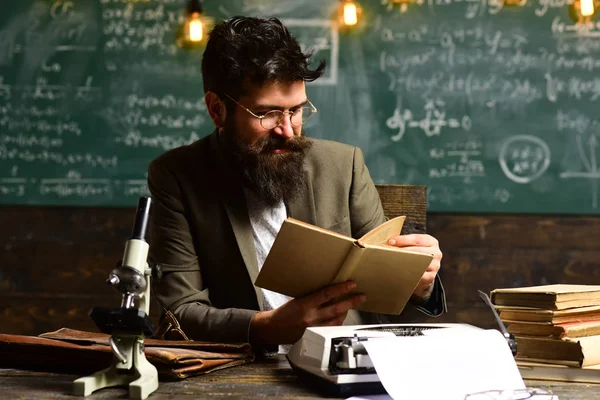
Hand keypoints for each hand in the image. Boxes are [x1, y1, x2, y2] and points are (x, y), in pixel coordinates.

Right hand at [249, 281, 365, 345]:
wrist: (273, 328)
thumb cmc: (284, 312)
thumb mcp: (297, 299)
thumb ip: (312, 296)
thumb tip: (329, 290)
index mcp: (305, 304)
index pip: (327, 294)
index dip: (341, 289)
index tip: (351, 284)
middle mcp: (311, 317)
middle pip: (336, 308)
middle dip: (351, 301)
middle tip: (361, 296)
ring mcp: (314, 328)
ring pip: (337, 320)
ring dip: (347, 312)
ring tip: (353, 304)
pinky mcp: (315, 335)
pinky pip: (332, 328)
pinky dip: (339, 321)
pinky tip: (342, 316)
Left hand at [387, 234, 441, 299]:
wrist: (425, 269)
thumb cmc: (415, 253)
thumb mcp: (413, 244)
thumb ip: (404, 242)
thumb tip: (389, 243)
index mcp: (431, 241)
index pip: (417, 239)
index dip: (403, 240)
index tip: (391, 242)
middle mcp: (436, 253)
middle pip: (418, 252)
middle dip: (402, 252)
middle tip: (388, 253)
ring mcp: (435, 266)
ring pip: (419, 264)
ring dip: (404, 263)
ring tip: (392, 262)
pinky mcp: (431, 277)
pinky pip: (419, 276)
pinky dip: (409, 274)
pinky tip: (399, 272)